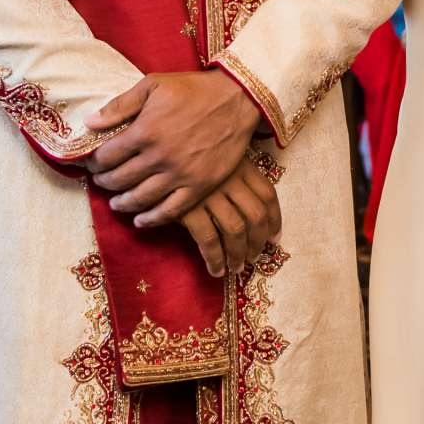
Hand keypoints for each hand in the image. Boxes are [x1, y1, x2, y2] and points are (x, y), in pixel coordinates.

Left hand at [88, 70, 261, 225]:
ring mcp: (181, 174)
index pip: (107, 156)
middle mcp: (160, 155)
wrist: (238, 98)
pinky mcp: (200, 185)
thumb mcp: (153, 85)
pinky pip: (171, 211)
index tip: (91, 164)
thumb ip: (120, 105)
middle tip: (100, 182)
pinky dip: (151, 219)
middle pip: (120, 179)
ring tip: (116, 202)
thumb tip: (90, 122)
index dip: (94, 162)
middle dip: (104, 182)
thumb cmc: (193, 89)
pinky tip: (141, 219)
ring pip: (141, 198)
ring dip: (122, 203)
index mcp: (146, 130)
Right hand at [176, 156, 283, 277]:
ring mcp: (210, 193)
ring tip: (236, 268)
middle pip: (255, 216)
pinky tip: (215, 270)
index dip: (275, 220)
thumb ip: (232, 178)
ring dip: (238, 255)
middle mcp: (229, 177)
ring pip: (235, 230)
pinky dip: (215, 259)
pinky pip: (208, 240)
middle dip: (257, 242)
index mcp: (240, 164)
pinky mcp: (188, 207)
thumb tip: (252, 214)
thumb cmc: (183, 158)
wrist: (149, 154)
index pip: (268, 195)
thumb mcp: (214, 160)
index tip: (274, 238)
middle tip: (253, 257)